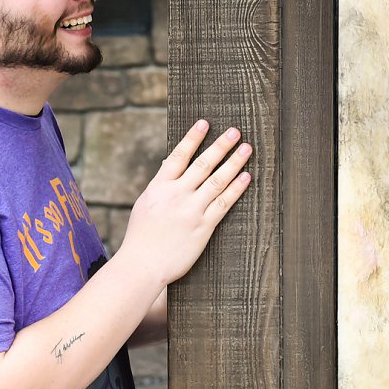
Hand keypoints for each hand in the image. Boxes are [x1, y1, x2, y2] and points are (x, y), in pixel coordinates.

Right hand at [119, 119, 251, 286]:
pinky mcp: (203, 227)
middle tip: (235, 131)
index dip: (192, 138)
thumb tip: (169, 163)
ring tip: (246, 148)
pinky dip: (236, 188)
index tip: (205, 123)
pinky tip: (246, 177)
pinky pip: (224, 203)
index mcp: (159, 187)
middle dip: (220, 146)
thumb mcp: (145, 204)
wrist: (142, 265)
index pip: (178, 156)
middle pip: (202, 164)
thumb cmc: (141, 236)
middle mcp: (176, 195)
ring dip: (234, 163)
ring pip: (217, 181)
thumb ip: (160, 184)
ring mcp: (191, 211)